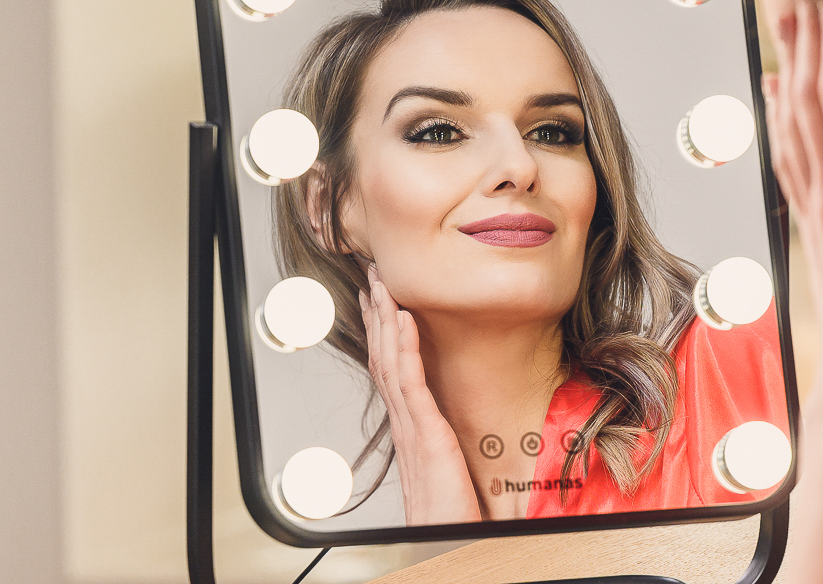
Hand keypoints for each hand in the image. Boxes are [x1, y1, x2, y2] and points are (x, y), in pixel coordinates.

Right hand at [361, 265, 483, 524]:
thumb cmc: (450, 514)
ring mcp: (412, 427)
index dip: (384, 336)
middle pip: (384, 359)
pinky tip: (403, 319)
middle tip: (372, 280)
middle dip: (378, 317)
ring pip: (391, 362)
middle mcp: (405, 425)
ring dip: (386, 320)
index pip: (392, 372)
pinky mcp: (425, 433)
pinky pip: (411, 381)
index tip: (380, 304)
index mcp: (410, 431)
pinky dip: (405, 346)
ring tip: (384, 285)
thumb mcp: (446, 470)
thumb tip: (446, 432)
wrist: (444, 542)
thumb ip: (442, 447)